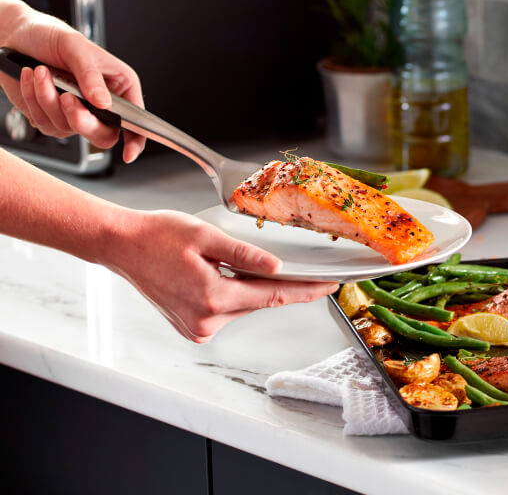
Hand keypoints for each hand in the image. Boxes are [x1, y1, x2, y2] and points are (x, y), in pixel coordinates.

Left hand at [0, 0, 145, 162]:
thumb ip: (90, 76)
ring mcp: (75, 112)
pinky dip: (34, 99)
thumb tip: (103, 103)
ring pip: (69, 128)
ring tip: (41, 73)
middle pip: (103, 134)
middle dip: (83, 120)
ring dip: (49, 100)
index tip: (128, 152)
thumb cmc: (51, 36)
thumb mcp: (75, 47)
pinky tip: (32, 78)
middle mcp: (100, 103)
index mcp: (119, 85)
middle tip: (68, 100)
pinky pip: (45, 122)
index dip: (135, 139)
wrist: (15, 36)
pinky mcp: (51, 116)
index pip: (135, 120)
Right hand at [107, 209, 338, 342]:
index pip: (273, 296)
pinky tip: (218, 274)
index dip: (306, 291)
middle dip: (278, 284)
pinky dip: (232, 294)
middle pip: (259, 301)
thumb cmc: (157, 235)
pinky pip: (226, 310)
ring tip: (227, 260)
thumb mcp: (206, 236)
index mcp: (212, 297)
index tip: (329, 286)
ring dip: (248, 287)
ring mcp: (197, 328)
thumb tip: (276, 268)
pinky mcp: (191, 327)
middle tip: (294, 266)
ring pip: (242, 306)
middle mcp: (205, 320)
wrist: (122, 245)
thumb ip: (244, 255)